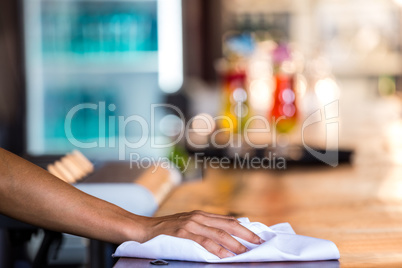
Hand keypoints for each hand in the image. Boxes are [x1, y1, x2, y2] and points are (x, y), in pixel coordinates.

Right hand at [140, 210, 262, 258]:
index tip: (257, 235)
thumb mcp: (186, 227)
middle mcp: (198, 216)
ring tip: (245, 252)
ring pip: (218, 232)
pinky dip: (216, 248)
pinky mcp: (181, 232)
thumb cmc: (165, 230)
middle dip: (245, 233)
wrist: (142, 228)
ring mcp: (190, 223)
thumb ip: (203, 230)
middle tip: (258, 242)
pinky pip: (203, 240)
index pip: (228, 220)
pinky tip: (225, 255)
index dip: (244, 227)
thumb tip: (223, 240)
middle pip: (227, 224)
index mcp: (201, 215)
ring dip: (234, 242)